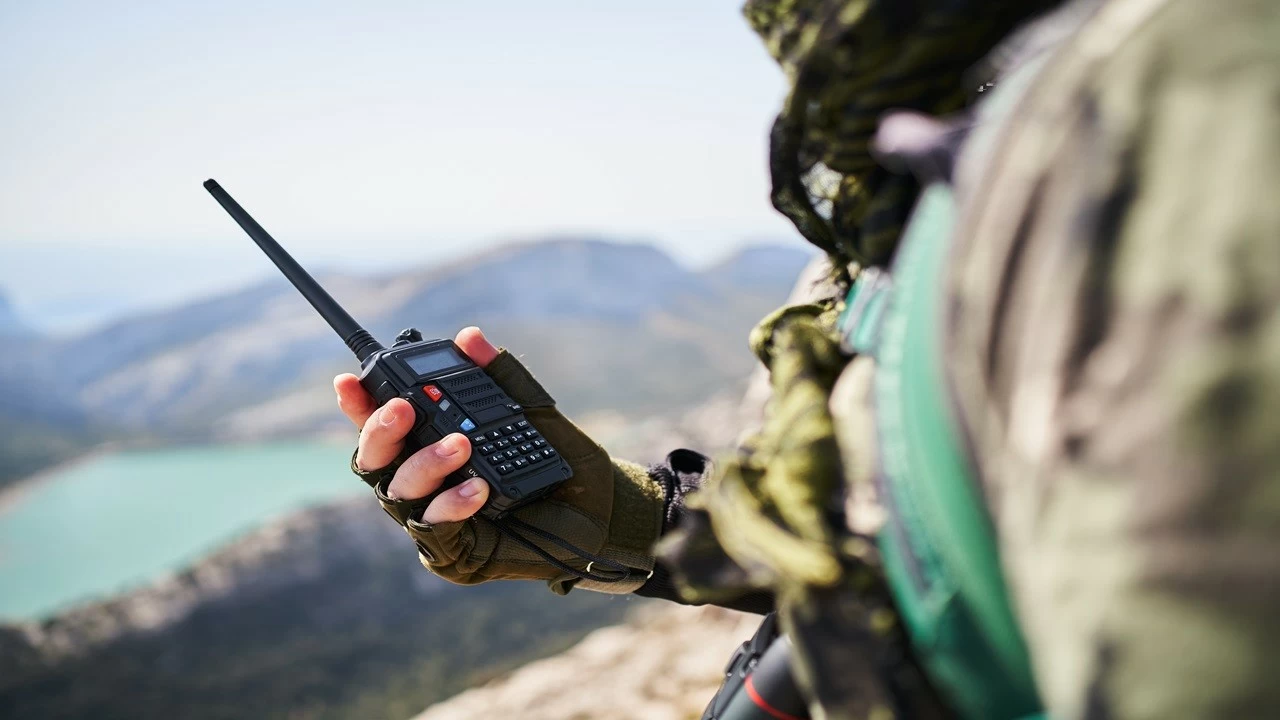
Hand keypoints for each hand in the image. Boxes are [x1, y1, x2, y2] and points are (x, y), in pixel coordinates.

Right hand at [332, 326, 665, 593]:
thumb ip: (501, 376)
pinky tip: (476, 488)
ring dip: (424, 465)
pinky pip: (437, 530)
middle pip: (376, 461)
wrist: (604, 512)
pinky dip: (451, 505)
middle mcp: (426, 484)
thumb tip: (471, 337)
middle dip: (381, 432)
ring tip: (462, 444)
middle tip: (403, 408)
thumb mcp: (534, 413)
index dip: (361, 404)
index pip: (385, 426)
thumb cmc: (566, 465)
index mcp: (433, 446)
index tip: (348, 381)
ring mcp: (436, 521)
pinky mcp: (456, 554)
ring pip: (400, 494)